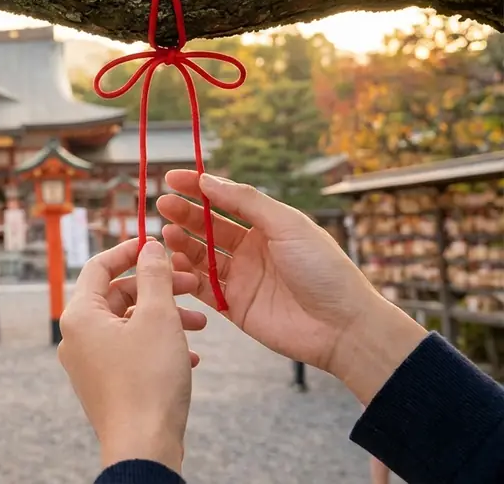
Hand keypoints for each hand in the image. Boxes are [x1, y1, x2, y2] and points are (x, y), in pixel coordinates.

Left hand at [58, 238, 205, 473]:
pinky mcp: (106, 384)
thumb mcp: (158, 317)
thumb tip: (150, 247)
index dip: (129, 251)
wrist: (144, 447)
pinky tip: (191, 357)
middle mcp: (77, 337)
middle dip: (157, 288)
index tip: (157, 246)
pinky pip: (131, 352)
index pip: (98, 266)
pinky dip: (158, 345)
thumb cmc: (148, 382)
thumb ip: (154, 276)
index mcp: (79, 315)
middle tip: (192, 286)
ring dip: (164, 318)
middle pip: (117, 295)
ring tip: (201, 325)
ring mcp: (89, 363)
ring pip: (128, 324)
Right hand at [157, 171, 425, 402]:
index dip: (198, 188)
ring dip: (182, 243)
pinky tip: (173, 264)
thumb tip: (209, 180)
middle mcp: (251, 250)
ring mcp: (241, 278)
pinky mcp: (233, 306)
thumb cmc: (324, 270)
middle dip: (185, 214)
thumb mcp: (288, 225)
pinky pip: (202, 288)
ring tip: (166, 234)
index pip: (226, 200)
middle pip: (208, 227)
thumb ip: (246, 202)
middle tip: (163, 205)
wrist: (342, 327)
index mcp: (268, 226)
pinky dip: (186, 275)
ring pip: (200, 256)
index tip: (173, 178)